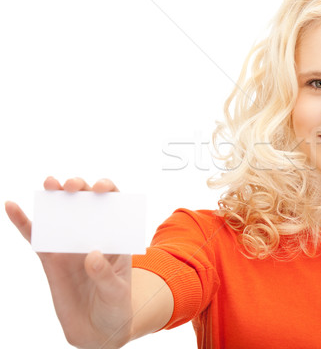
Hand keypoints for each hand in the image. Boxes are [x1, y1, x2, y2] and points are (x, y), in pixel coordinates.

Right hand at [5, 177, 132, 347]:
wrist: (96, 329)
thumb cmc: (114, 306)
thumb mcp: (117, 293)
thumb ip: (105, 275)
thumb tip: (92, 255)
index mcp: (115, 238)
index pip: (114, 205)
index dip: (108, 190)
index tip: (100, 188)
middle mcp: (93, 235)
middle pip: (86, 203)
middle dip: (80, 188)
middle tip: (72, 187)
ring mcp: (70, 245)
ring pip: (60, 215)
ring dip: (53, 196)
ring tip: (50, 183)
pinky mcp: (50, 259)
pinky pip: (34, 237)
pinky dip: (22, 222)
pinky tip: (12, 206)